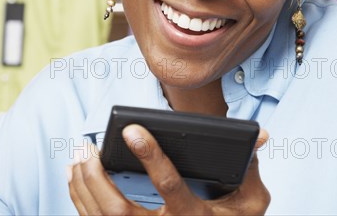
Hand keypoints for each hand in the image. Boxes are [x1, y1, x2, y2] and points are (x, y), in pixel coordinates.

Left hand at [68, 124, 269, 214]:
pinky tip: (77, 177)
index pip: (170, 185)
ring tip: (78, 156)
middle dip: (96, 177)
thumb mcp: (250, 202)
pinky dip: (81, 200)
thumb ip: (248, 168)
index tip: (131, 129)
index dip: (150, 156)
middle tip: (86, 147)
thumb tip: (258, 136)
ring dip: (82, 185)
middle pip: (118, 210)